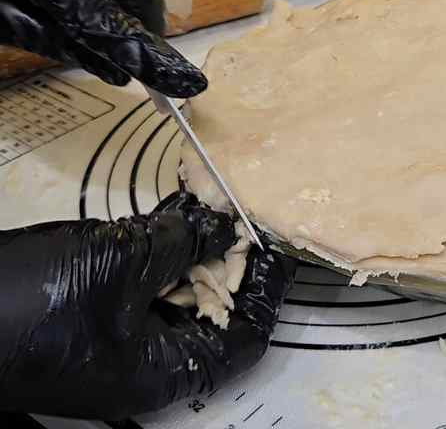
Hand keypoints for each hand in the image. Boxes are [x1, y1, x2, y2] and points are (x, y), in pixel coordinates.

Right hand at [0, 192, 294, 419]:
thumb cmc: (36, 303)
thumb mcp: (123, 264)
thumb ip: (183, 243)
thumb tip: (224, 229)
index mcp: (163, 371)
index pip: (244, 341)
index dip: (267, 296)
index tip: (278, 253)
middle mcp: (146, 362)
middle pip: (213, 314)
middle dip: (229, 263)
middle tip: (245, 217)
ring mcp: (116, 338)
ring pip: (177, 291)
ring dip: (196, 248)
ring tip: (217, 204)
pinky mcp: (92, 310)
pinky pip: (142, 281)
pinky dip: (161, 248)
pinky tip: (177, 210)